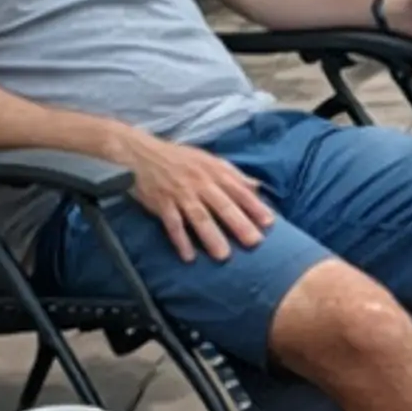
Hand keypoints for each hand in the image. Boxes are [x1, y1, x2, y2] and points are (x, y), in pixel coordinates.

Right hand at [118, 128, 270, 260]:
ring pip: (198, 216)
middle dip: (238, 224)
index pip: (239, 190)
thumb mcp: (210, 160)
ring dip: (211, 236)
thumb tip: (257, 187)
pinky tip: (189, 257)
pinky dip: (180, 240)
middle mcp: (199, 182)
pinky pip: (172, 224)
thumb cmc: (180, 159)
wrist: (142, 153)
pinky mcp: (161, 203)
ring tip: (223, 255)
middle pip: (222, 205)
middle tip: (254, 242)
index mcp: (214, 171)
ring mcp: (180, 193)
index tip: (269, 223)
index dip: (254, 206)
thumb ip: (234, 175)